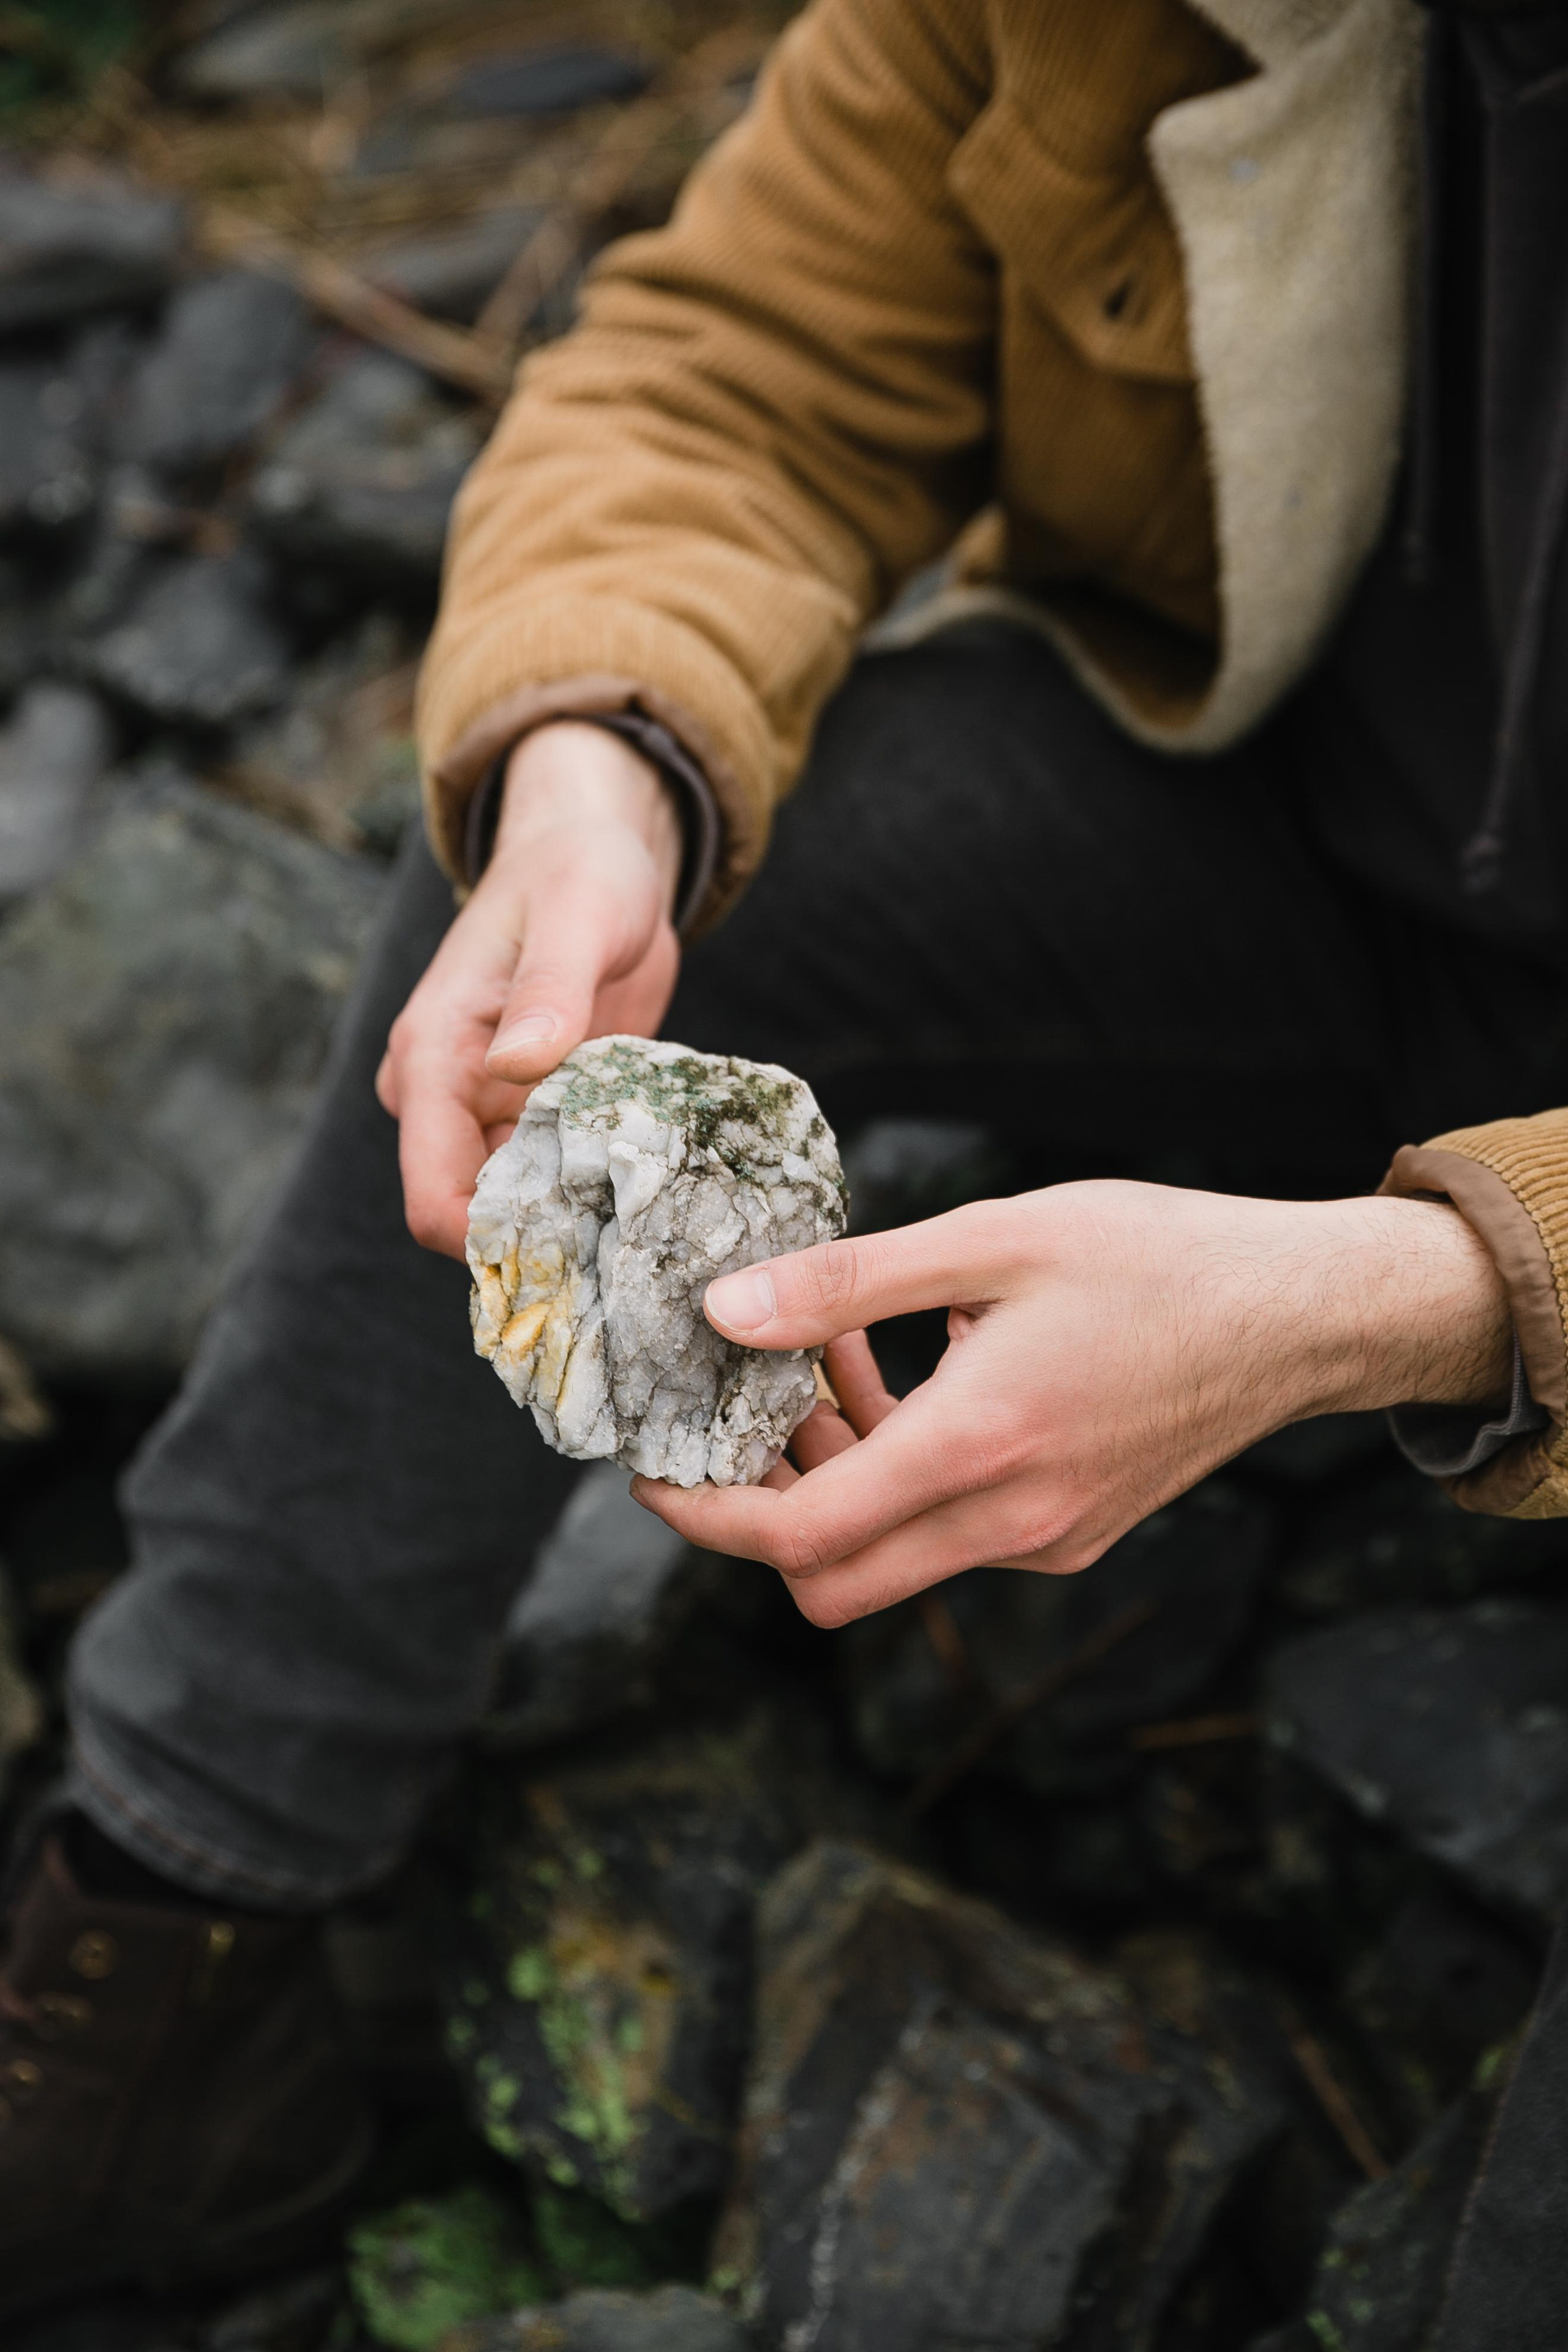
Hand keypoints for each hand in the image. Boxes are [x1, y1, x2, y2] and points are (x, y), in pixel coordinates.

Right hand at [377, 722, 682, 1257]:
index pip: (433, 1194)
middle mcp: (447, 1095)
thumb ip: (549, 989)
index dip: (490, 1242)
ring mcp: (489, 1108)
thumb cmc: (580, 871)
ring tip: (654, 1229)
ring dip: (578, 1223)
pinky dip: (598, 1192)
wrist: (594, 854)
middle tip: (636, 1253)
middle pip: (475, 1216)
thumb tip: (517, 1065)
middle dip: (545, 1242)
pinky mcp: (536, 1112)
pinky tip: (655, 1195)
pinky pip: (558, 1176)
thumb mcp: (579, 914)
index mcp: (433, 1056)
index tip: (576, 1255)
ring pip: (519, 1206)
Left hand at [633, 1181, 1513, 1624]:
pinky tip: (921, 1375)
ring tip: (836, 1363)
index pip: (802, 1538)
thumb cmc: (1156, 1258)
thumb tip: (724, 1312)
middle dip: (761, 1513)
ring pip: (891, 1555)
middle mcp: (1012, 1523)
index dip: (708, 1515)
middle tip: (741, 1414)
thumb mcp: (994, 1238)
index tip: (654, 1469)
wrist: (1301, 1316)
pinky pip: (952, 1533)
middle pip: (831, 1579)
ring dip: (837, 1482)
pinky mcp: (1074, 1534)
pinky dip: (905, 1476)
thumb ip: (848, 1282)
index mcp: (981, 1448)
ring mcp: (1049, 1542)